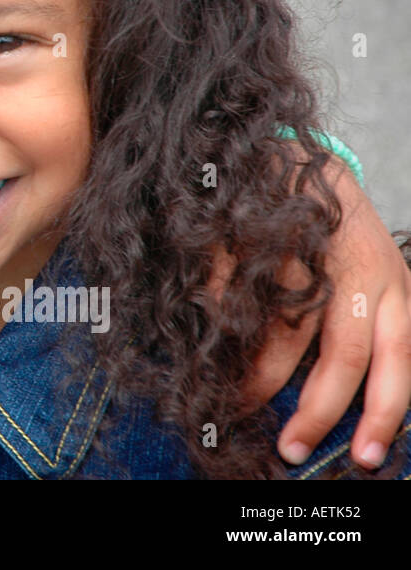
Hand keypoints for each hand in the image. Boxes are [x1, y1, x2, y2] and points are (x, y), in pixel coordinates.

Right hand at [243, 165, 410, 468]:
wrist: (285, 152)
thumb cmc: (326, 227)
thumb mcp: (369, 272)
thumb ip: (367, 326)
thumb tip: (346, 400)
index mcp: (391, 283)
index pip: (397, 363)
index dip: (382, 415)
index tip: (365, 458)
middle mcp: (357, 268)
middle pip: (344, 357)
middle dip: (316, 413)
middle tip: (289, 447)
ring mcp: (304, 252)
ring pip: (285, 337)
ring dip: (261, 380)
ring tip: (242, 400)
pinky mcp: (254, 238)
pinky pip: (234, 304)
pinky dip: (224, 329)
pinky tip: (218, 340)